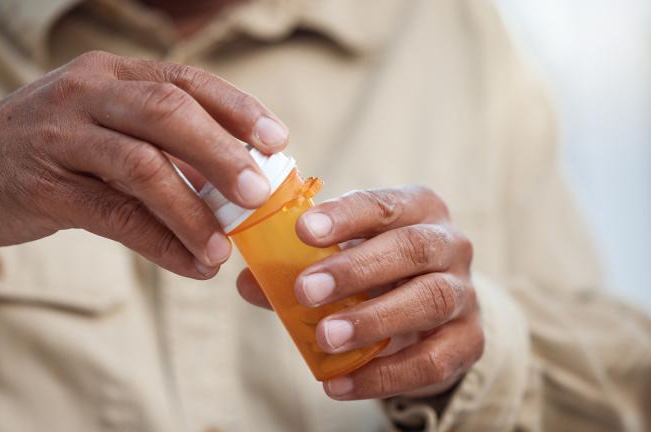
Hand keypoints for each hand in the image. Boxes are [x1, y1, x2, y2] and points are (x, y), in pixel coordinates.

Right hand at [0, 51, 288, 278]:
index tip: (277, 141)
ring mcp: (62, 135)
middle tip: (260, 194)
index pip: (186, 81)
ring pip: (143, 166)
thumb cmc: (46, 148)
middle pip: (170, 113)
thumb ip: (158, 148)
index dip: (238, 110)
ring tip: (224, 248)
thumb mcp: (102, 128)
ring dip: (193, 211)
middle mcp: (87, 92)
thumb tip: (229, 187)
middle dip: (223, 155)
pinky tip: (188, 263)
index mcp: (112, 74)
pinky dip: (159, 243)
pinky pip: (114, 215)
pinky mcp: (43, 185)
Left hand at [237, 187, 483, 398]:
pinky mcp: (468, 341)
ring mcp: (464, 292)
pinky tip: (339, 383)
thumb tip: (248, 282)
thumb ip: (296, 267)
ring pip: (429, 300)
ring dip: (373, 320)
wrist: (433, 312)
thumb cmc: (376, 272)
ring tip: (325, 337)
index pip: (383, 203)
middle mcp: (449, 243)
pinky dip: (383, 375)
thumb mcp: (341, 258)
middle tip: (305, 290)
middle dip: (355, 269)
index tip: (303, 230)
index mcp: (416, 208)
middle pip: (411, 248)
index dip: (345, 215)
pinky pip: (432, 360)